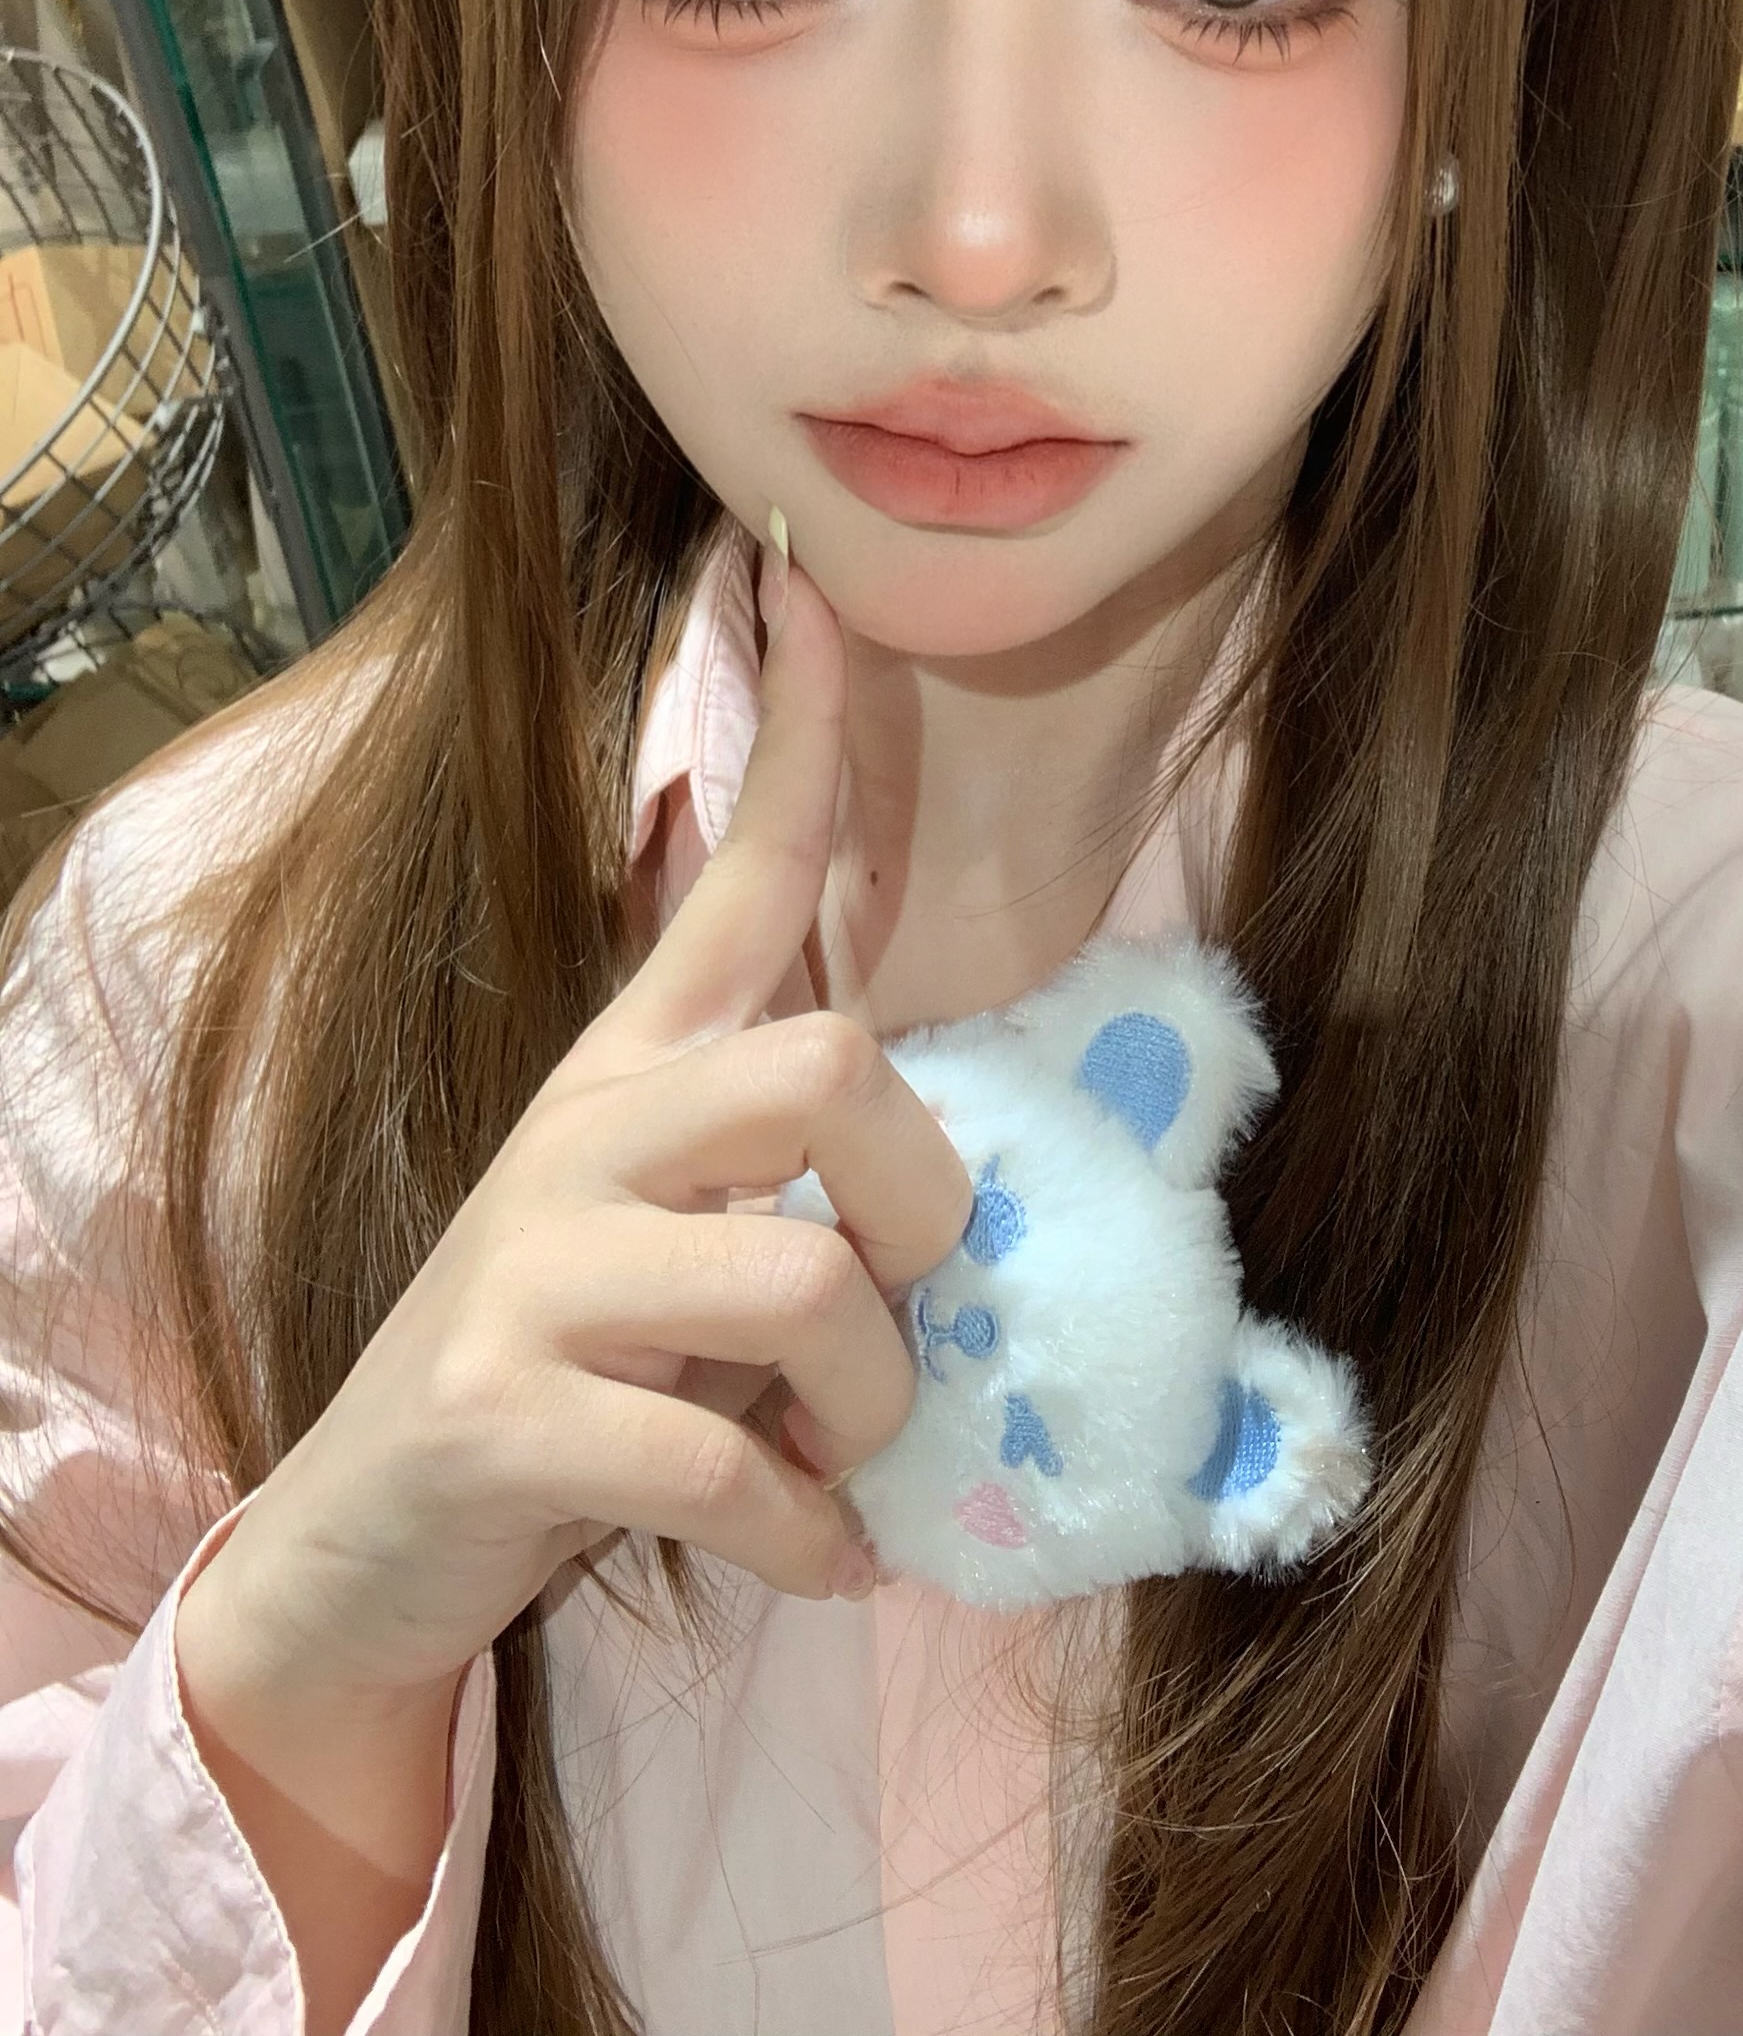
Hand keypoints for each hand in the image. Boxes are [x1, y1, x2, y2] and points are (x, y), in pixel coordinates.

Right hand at [177, 532, 971, 1729]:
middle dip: (924, 1207)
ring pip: (812, 1282)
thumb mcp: (689, 1241)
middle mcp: (588, 1132)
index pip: (737, 869)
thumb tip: (980, 1185)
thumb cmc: (585, 1370)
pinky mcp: (507, 1412)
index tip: (809, 572)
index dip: (798, 731)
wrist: (378, 1538)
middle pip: (832, 1069)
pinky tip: (810, 1555)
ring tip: (845, 1459)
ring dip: (873, 1406)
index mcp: (640, 1071)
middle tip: (903, 1307)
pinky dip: (810, 1538)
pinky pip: (730, 1470)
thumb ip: (804, 1181)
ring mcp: (537, 1267)